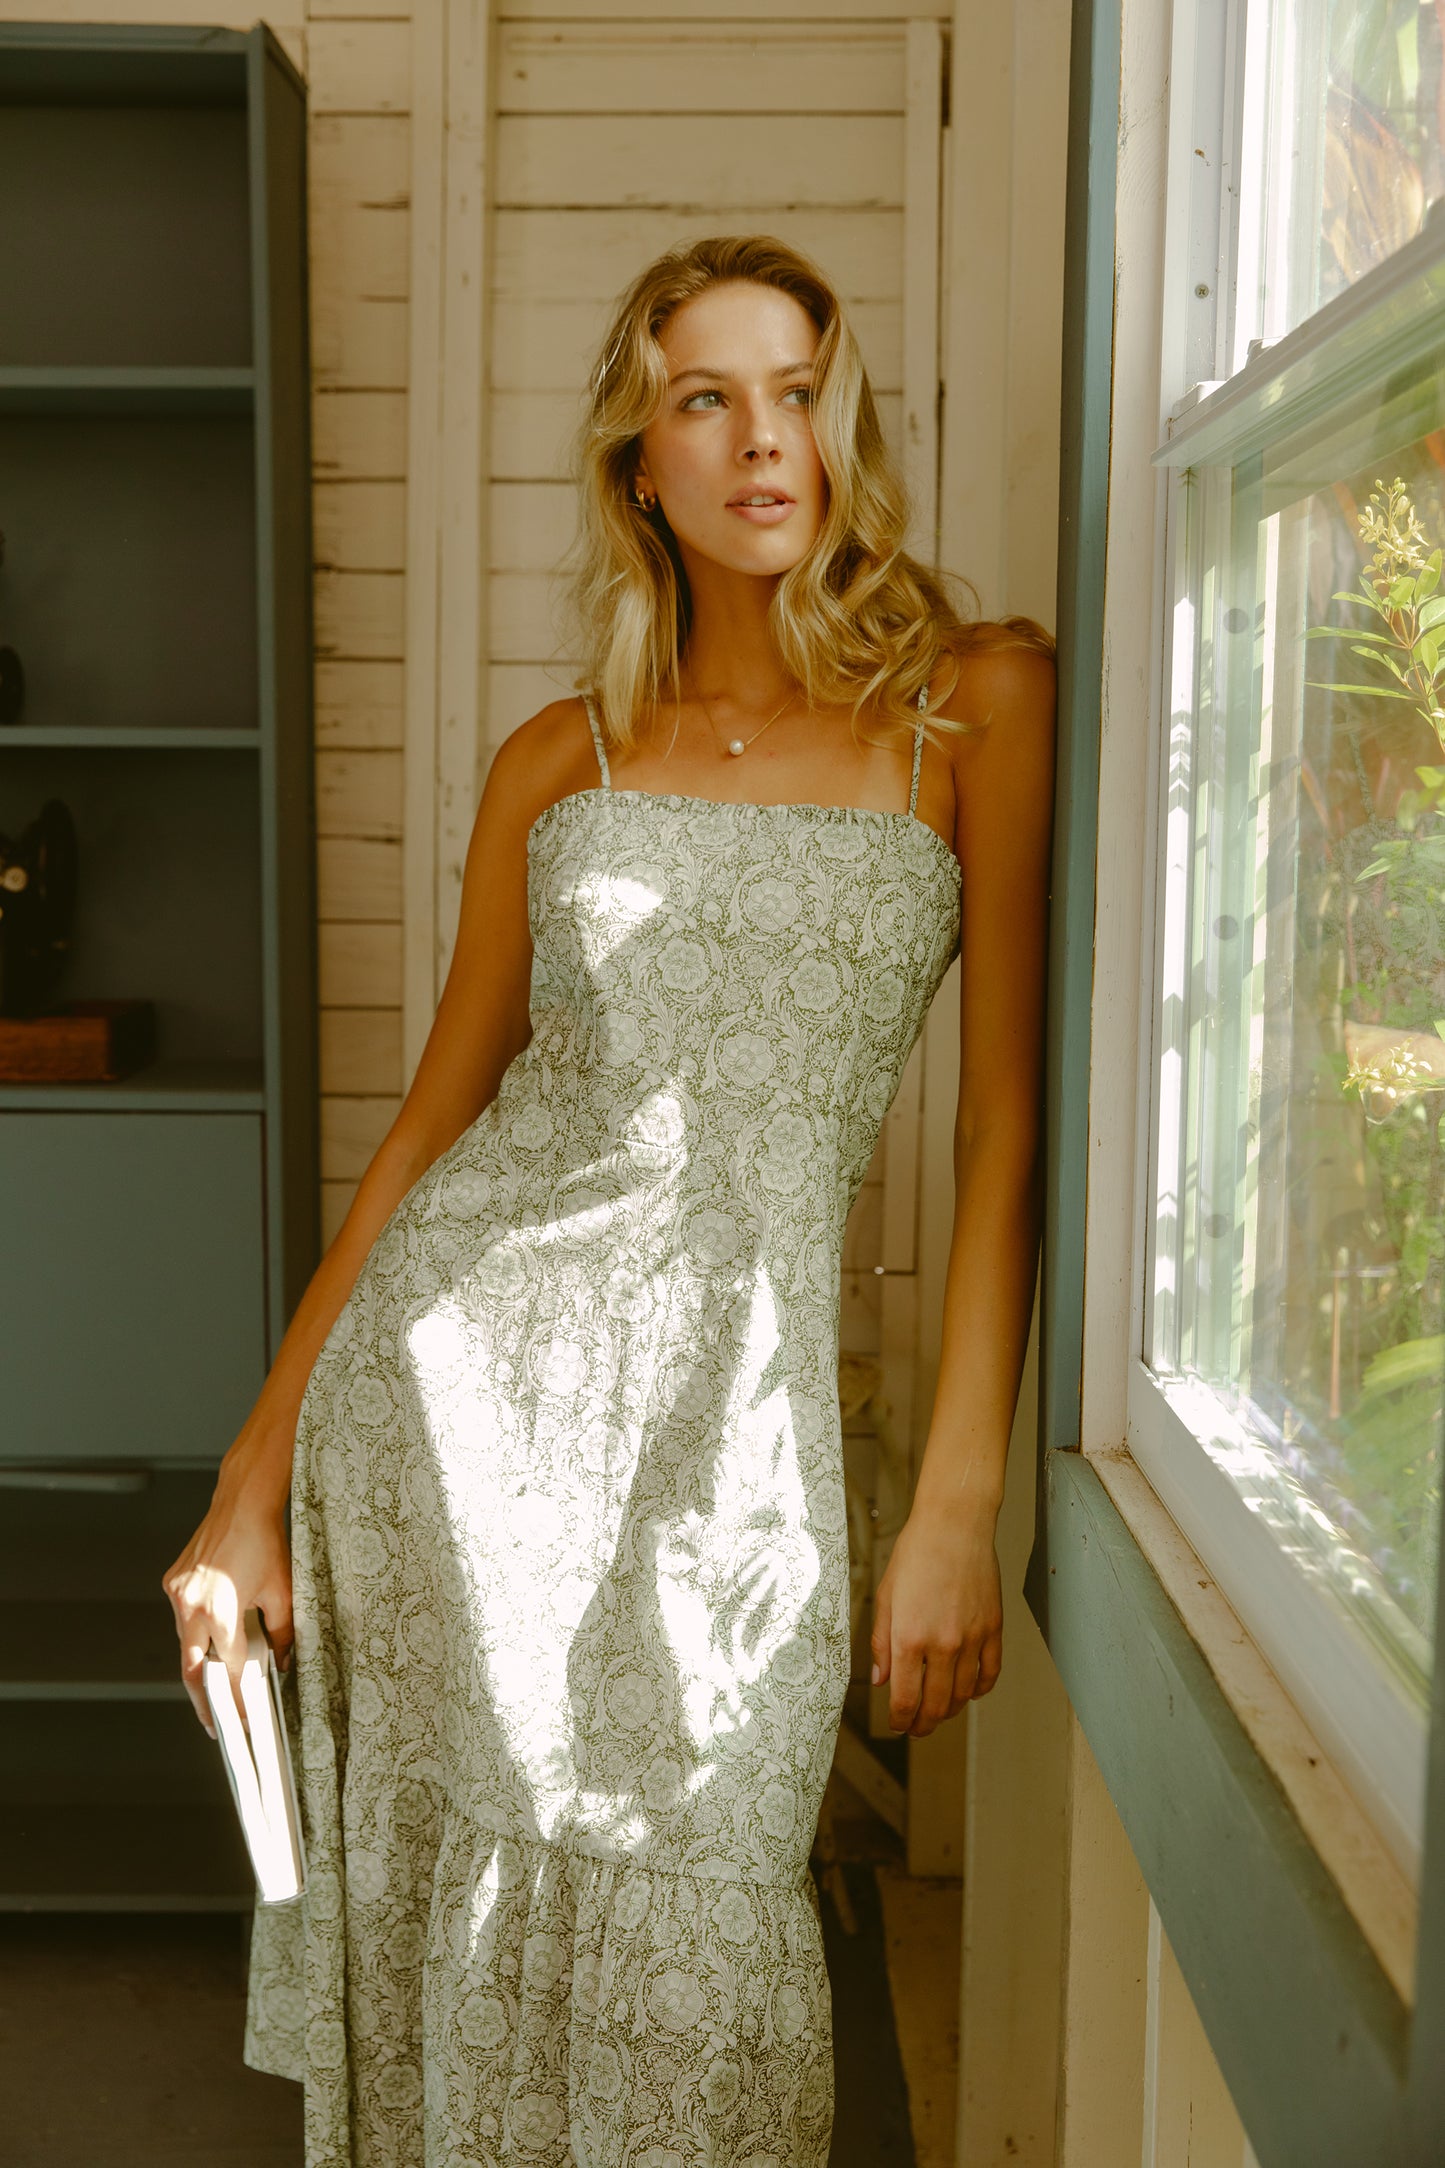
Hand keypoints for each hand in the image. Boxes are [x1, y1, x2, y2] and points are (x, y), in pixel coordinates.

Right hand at [160, 1468, 293, 1737]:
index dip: (236, 1697)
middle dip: (203, 1700)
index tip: (241, 1717)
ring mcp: (177, 1593)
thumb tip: (281, 1662)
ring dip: (200, 1662)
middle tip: (214, 1723)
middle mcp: (191, 1605)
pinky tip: (212, 1636)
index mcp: (220, 1611)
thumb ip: (282, 1634)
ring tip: (218, 1684)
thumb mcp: (283, 1593)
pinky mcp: (172, 1582)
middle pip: (192, 1668)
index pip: (228, 1669)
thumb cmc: (265, 1541)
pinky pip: (182, 1617)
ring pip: (185, 1642)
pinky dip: (197, 1631)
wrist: (241, 1502)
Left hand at [869, 1502, 1002, 1736]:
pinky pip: (991, 1673)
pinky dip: (980, 1689)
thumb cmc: (915, 1555)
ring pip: (965, 1695)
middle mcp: (943, 1645)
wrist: (954, 1526)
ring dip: (950, 1710)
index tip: (897, 1724)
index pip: (906, 1700)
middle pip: (937, 1706)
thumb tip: (882, 1681)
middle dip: (923, 1724)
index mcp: (910, 1638)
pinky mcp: (994, 1629)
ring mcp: (972, 1639)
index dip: (900, 1721)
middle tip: (916, 1727)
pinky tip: (969, 1690)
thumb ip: (881, 1643)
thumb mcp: (886, 1597)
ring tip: (939, 1710)